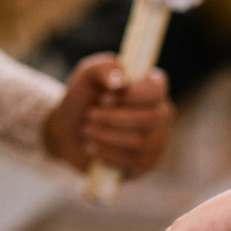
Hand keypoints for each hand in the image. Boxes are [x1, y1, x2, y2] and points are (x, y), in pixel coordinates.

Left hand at [44, 55, 171, 179]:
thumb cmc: (83, 98)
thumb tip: (120, 79)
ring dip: (106, 136)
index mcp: (152, 86)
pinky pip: (135, 162)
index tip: (104, 98)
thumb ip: (103, 68)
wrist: (68, 131)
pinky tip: (94, 148)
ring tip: (87, 131)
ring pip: (140, 141)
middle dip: (113, 118)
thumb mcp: (86, 75)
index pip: (158, 88)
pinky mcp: (148, 161)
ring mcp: (158, 139)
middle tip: (89, 116)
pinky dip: (109, 155)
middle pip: (149, 118)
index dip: (132, 95)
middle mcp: (161, 112)